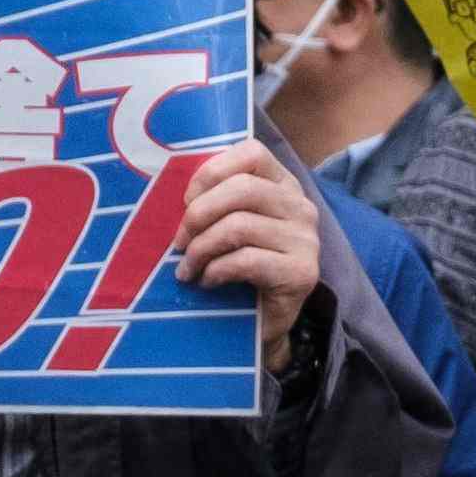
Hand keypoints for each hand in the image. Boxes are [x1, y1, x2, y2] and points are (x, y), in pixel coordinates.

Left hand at [168, 137, 328, 339]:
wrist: (262, 323)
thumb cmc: (239, 269)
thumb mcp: (228, 225)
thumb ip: (216, 200)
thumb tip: (169, 186)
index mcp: (283, 185)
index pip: (251, 153)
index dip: (211, 171)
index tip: (187, 200)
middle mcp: (301, 207)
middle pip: (242, 189)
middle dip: (199, 214)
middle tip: (179, 242)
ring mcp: (306, 240)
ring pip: (240, 226)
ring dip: (201, 249)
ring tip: (187, 268)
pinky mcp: (301, 272)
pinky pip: (246, 260)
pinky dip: (216, 271)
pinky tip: (208, 282)